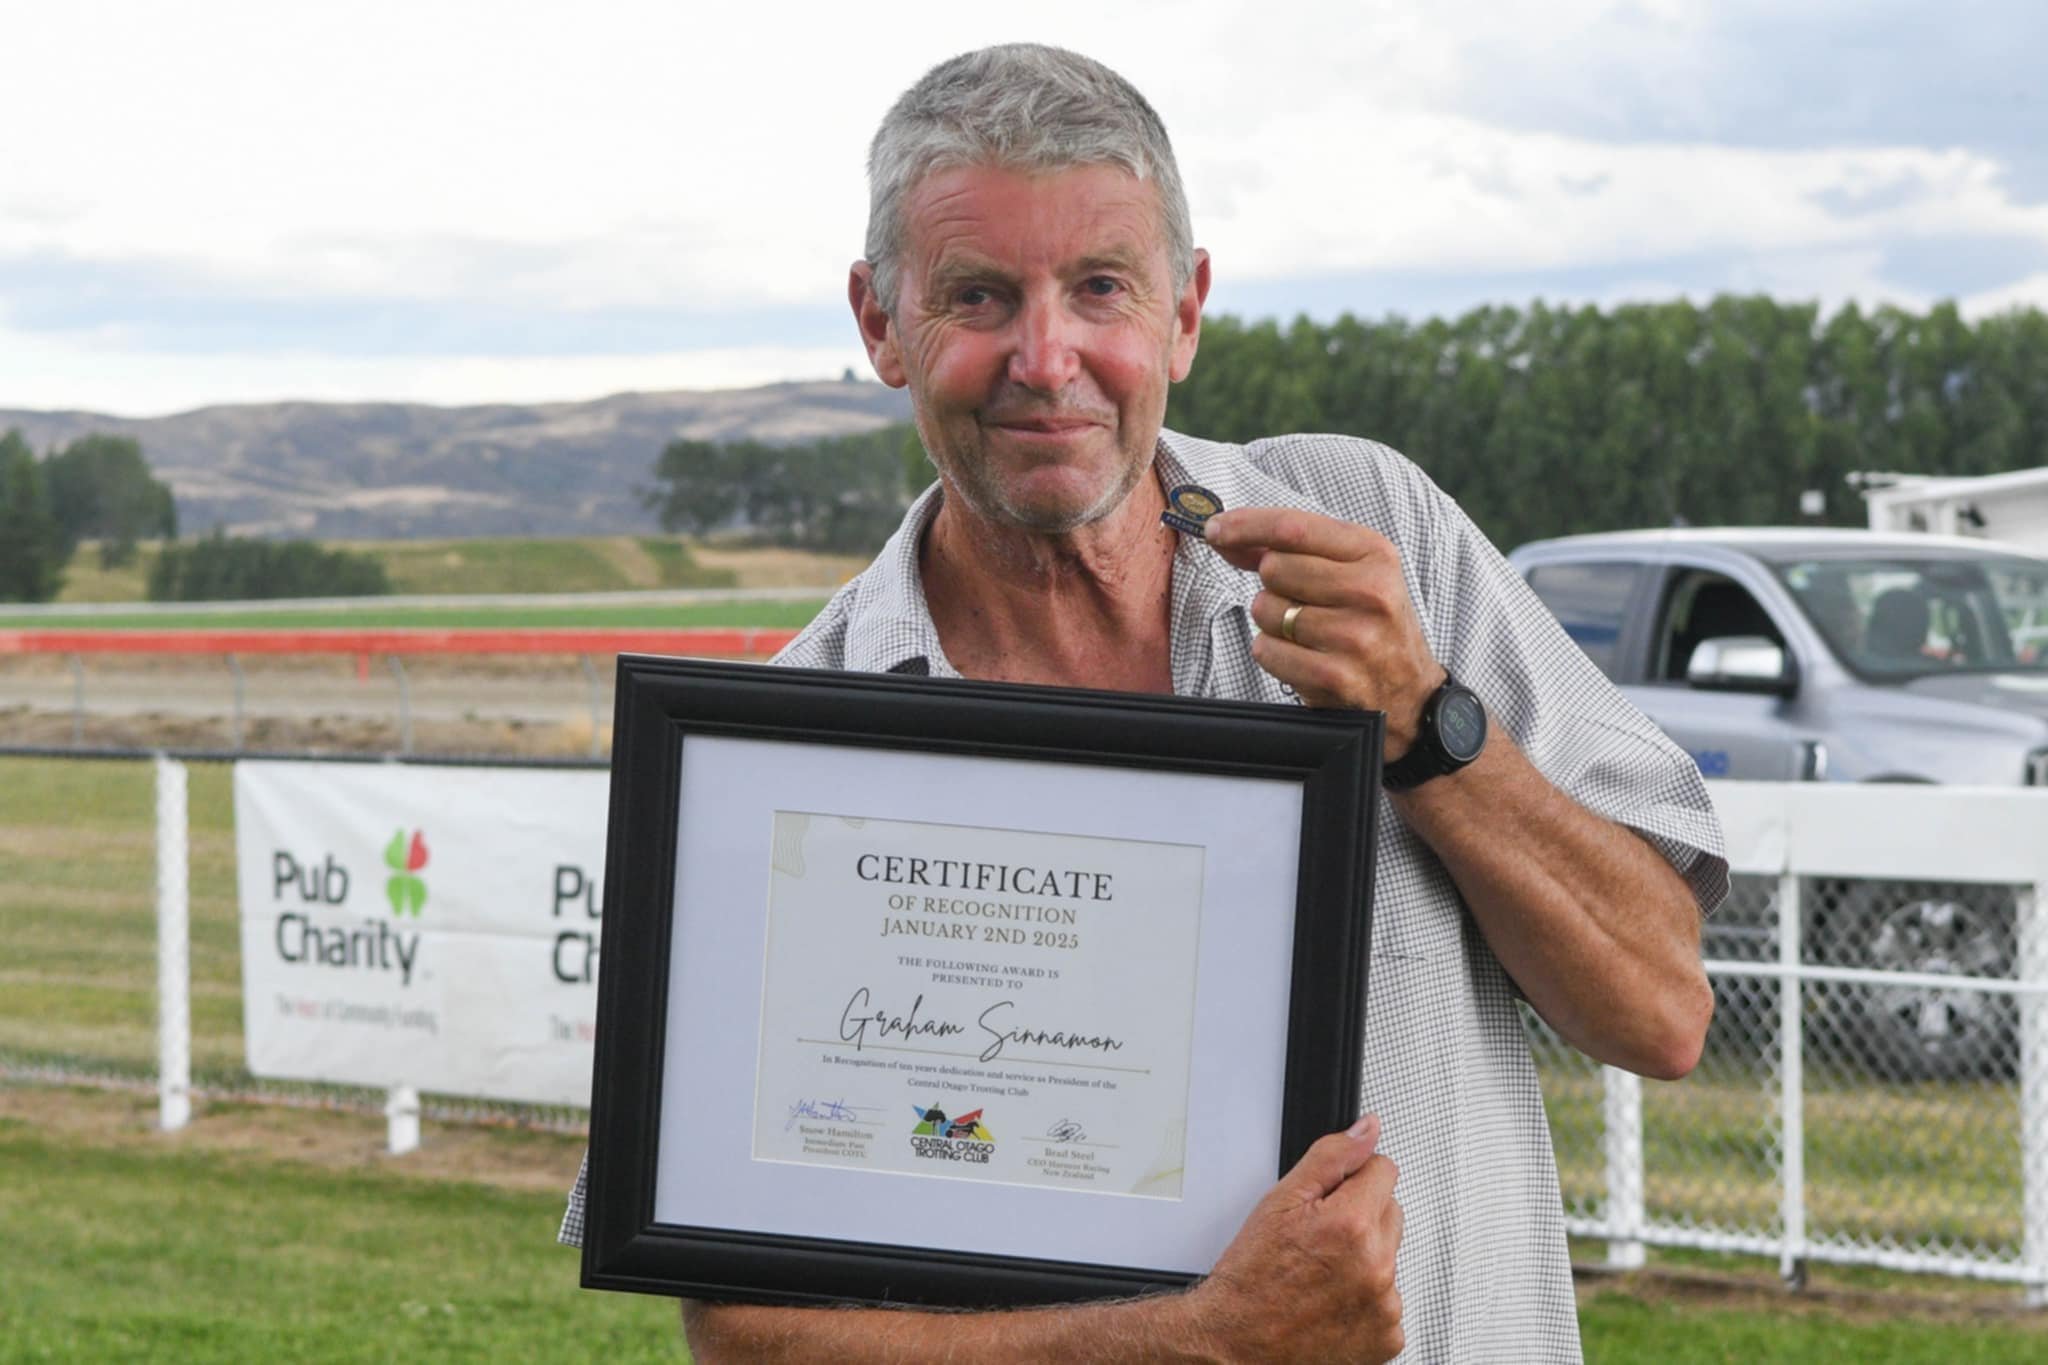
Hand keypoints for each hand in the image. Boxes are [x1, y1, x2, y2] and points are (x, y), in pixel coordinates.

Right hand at [1181, 1115, 1404, 1362]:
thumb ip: (1332, 1157)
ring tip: (1322, 1273)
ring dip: (1365, 1258)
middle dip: (1361, 1216)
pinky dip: (1366, 1299)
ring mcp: (1384, 1305)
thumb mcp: (1281, 1201)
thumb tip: (1368, 1130)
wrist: (1237, 1342)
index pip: (1384, 1170)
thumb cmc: (1251, 1278)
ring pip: (1389, 1256)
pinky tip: (1333, 1301)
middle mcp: (1376, 1265)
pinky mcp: (1386, 1336)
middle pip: (1390, 1212)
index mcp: (1352, 1224)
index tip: (1332, 1198)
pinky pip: (1389, 1300)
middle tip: (1319, 1238)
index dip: (1354, 1178)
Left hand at [1204, 507, 1441, 758]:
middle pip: (1274, 569)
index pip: (1293, 528)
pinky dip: (1273, 655)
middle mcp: (1371, 591)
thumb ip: (1294, 549)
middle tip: (1301, 604)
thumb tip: (1226, 534)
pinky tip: (1303, 659)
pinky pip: (1265, 650)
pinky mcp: (1335, 676)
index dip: (1245, 526)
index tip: (1214, 529)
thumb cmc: (1373, 627)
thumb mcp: (1354, 575)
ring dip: (1272, 623)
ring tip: (1308, 635)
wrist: (1411, 697)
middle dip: (1272, 586)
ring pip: (1265, 610)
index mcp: (1375, 555)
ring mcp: (1354, 636)